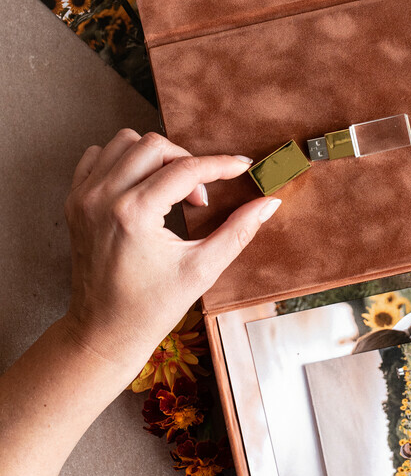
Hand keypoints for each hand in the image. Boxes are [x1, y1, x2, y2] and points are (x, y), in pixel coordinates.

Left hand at [62, 129, 280, 377]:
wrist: (102, 333)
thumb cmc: (150, 308)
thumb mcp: (203, 270)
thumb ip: (239, 230)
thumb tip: (270, 202)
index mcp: (134, 215)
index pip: (186, 169)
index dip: (221, 165)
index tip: (242, 166)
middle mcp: (103, 199)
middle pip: (155, 145)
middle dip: (187, 162)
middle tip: (199, 198)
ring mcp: (84, 198)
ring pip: (126, 142)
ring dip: (156, 157)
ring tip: (170, 189)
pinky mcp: (74, 201)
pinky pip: (98, 155)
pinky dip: (124, 160)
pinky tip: (142, 185)